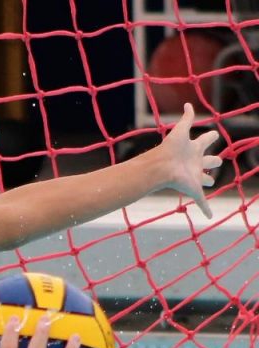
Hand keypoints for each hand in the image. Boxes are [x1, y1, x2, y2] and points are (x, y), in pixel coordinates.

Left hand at [157, 103, 222, 217]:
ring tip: (210, 182)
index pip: (205, 141)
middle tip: (216, 161)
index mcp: (193, 149)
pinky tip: (210, 216)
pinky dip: (206, 209)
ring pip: (206, 179)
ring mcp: (195, 177)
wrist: (159, 167)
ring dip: (208, 181)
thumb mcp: (180, 131)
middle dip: (213, 161)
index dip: (210, 137)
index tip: (213, 135)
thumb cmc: (169, 149)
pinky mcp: (193, 190)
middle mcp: (195, 162)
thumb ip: (186, 118)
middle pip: (209, 160)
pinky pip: (202, 202)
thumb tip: (187, 103)